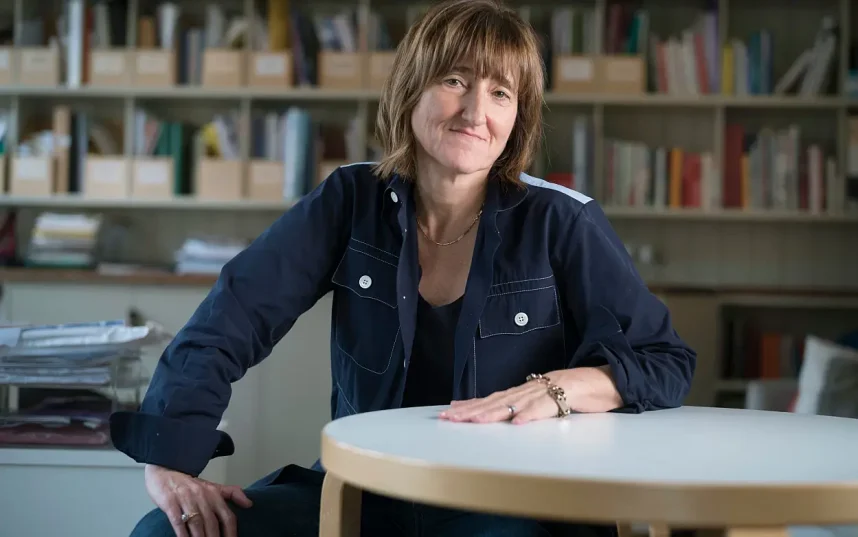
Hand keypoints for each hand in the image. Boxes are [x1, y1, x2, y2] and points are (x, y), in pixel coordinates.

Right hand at [144, 463, 252, 536]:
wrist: (165, 469)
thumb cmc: (190, 484)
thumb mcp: (213, 486)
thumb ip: (232, 494)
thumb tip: (250, 504)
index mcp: (214, 493)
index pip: (228, 516)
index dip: (231, 533)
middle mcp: (202, 496)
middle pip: (212, 523)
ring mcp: (186, 499)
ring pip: (197, 523)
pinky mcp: (170, 502)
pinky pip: (177, 521)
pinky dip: (182, 534)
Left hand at [439, 370, 571, 424]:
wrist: (592, 380)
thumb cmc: (562, 392)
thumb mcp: (534, 400)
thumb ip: (516, 406)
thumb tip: (495, 415)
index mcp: (518, 393)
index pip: (488, 400)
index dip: (468, 406)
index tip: (448, 412)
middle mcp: (524, 392)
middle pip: (494, 402)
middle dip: (471, 411)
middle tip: (451, 418)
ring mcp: (540, 394)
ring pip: (513, 404)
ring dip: (493, 413)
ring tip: (476, 420)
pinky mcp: (558, 399)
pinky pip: (542, 408)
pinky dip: (530, 415)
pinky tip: (518, 423)